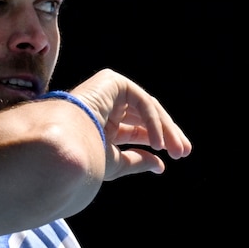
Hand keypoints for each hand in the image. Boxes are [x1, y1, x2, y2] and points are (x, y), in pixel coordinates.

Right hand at [71, 68, 191, 179]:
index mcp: (102, 125)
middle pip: (145, 117)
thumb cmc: (82, 157)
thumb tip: (161, 166)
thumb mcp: (115, 162)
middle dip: (167, 134)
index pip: (136, 130)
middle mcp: (105, 106)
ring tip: (177, 150)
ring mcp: (107, 92)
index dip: (158, 140)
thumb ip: (137, 161)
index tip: (176, 156)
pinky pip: (140, 100)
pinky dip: (153, 121)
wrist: (64, 143)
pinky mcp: (111, 81)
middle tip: (184, 152)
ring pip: (147, 108)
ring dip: (165, 129)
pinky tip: (158, 142)